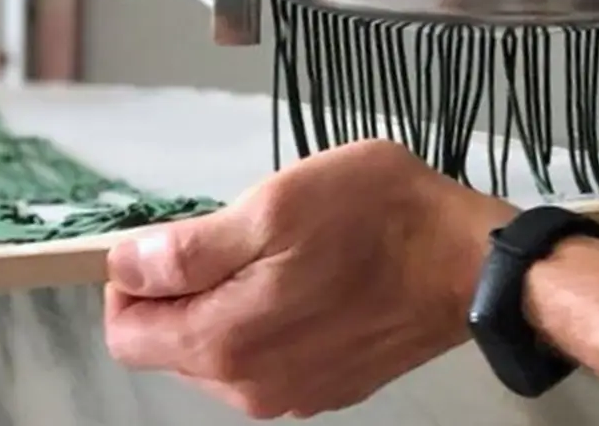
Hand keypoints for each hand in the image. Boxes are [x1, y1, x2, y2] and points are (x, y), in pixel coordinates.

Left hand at [103, 139, 515, 417]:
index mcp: (226, 342)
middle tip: (240, 233)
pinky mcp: (326, 385)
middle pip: (170, 344)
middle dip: (185, 288)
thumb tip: (125, 265)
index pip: (126, 333)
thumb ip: (188, 249)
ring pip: (218, 349)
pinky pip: (267, 355)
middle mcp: (251, 385)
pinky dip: (272, 316)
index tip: (171, 239)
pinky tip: (312, 276)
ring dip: (230, 300)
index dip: (133, 279)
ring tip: (284, 250)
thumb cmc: (384, 223)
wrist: (472, 265)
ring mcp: (291, 391)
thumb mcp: (274, 207)